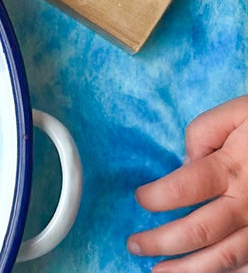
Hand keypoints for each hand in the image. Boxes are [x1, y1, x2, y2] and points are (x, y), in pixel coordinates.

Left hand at [128, 97, 247, 271]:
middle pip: (198, 232)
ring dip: (189, 270)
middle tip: (134, 245)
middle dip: (161, 242)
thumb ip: (202, 132)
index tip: (139, 199)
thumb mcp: (234, 114)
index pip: (183, 189)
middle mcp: (247, 204)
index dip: (155, 198)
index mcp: (230, 169)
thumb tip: (186, 162)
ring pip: (224, 259)